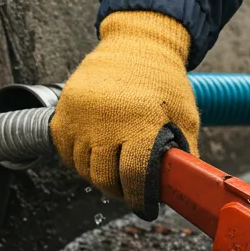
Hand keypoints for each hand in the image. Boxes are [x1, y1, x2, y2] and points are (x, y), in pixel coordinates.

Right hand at [51, 11, 199, 217]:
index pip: (134, 176)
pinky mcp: (64, 110)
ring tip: (115, 166)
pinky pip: (65, 151)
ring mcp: (80, 115)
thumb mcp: (185, 118)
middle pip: (104, 177)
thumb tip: (182, 190)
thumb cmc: (164, 82)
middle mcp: (106, 119)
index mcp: (141, 122)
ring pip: (82, 167)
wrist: (137, 44)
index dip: (139, 198)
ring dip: (98, 175)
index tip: (145, 206)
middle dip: (119, 190)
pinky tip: (97, 152)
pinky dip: (78, 158)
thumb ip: (184, 155)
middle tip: (130, 188)